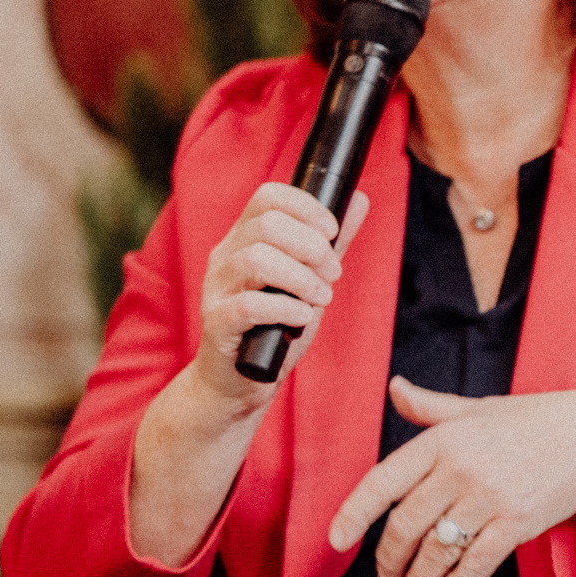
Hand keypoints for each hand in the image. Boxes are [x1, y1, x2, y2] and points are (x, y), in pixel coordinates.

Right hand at [192, 185, 370, 406]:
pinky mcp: (216, 322)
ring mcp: (216, 288)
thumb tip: (359, 200)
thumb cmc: (274, 326)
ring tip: (321, 298)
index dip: (306, 207)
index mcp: (245, 238)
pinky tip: (302, 317)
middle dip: (312, 246)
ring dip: (302, 277)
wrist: (239, 380)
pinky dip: (285, 307)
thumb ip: (331, 243)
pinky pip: (249, 305)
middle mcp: (225, 256)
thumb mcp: (308, 278)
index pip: (268, 196)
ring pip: (256, 260)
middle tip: (333, 274)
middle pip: (266, 224)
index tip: (332, 231)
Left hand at [329, 379, 575, 576]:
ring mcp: (490, 497)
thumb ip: (430, 407)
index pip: (383, 481)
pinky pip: (474, 564)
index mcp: (442, 439)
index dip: (354, 513)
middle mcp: (461, 467)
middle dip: (388, 560)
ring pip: (436, 551)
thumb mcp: (476, 409)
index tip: (337, 541)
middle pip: (406, 526)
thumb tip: (395, 388)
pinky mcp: (517, 523)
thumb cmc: (529, 422)